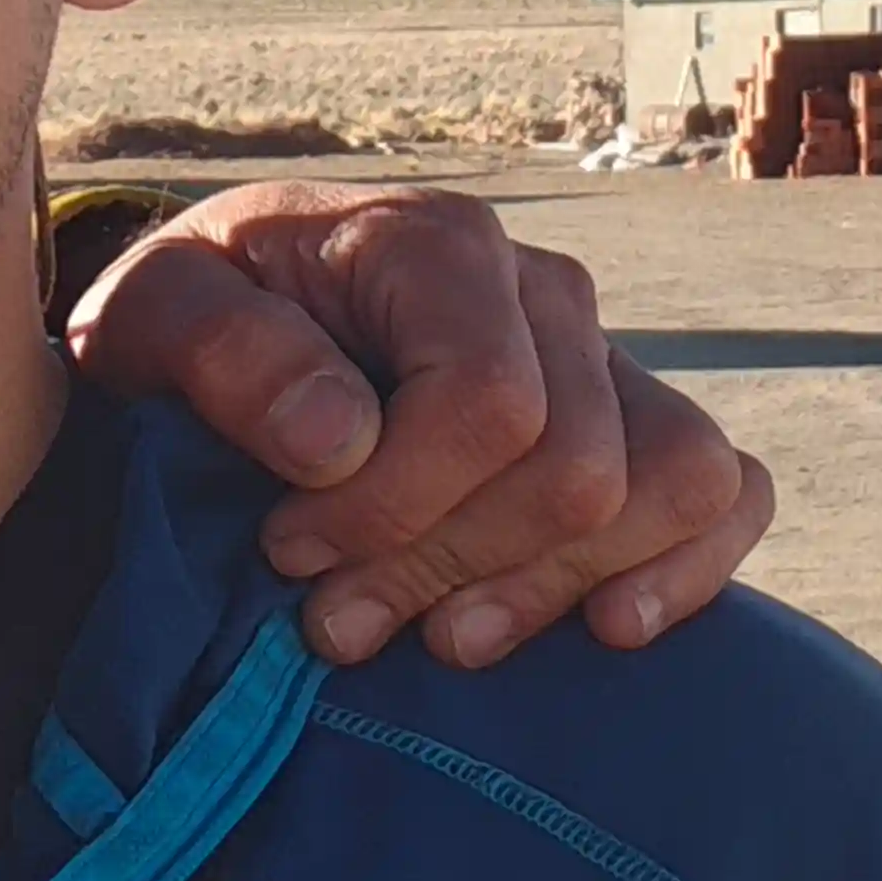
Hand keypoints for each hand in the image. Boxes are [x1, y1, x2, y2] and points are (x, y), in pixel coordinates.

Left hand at [67, 180, 772, 667]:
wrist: (230, 326)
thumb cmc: (195, 323)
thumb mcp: (152, 316)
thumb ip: (224, 355)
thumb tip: (337, 439)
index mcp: (437, 244)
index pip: (488, 403)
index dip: (397, 509)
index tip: (289, 551)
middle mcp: (544, 293)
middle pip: (575, 471)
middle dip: (449, 570)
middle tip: (334, 621)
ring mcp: (605, 359)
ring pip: (674, 483)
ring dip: (555, 588)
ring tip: (446, 636)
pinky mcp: (636, 428)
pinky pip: (729, 491)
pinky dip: (688, 569)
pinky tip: (602, 626)